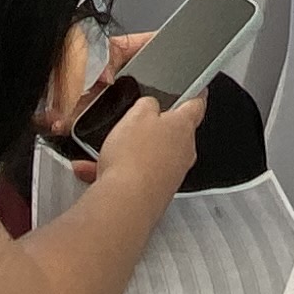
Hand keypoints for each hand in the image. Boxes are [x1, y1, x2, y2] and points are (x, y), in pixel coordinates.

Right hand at [73, 49, 208, 203]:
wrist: (125, 203)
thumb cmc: (135, 159)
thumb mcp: (137, 115)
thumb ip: (147, 105)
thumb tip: (151, 107)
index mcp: (183, 127)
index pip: (196, 105)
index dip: (196, 94)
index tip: (198, 89)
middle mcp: (183, 153)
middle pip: (171, 133)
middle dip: (151, 128)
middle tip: (134, 122)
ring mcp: (171, 175)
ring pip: (149, 156)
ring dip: (127, 152)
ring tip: (105, 152)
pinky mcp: (156, 193)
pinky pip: (136, 176)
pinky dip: (117, 172)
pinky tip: (95, 171)